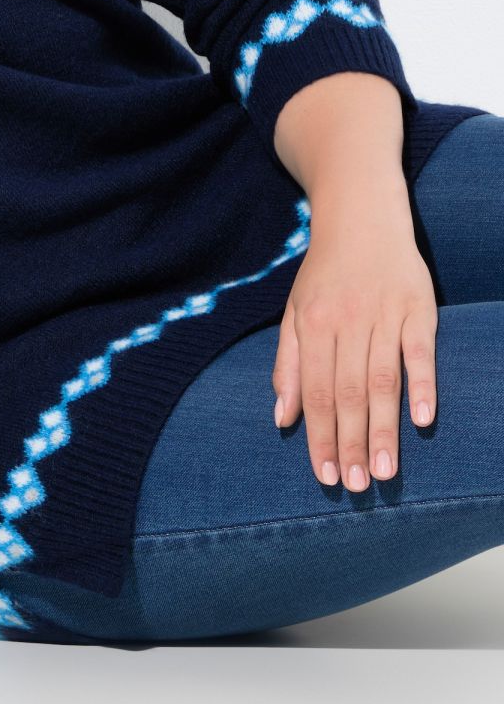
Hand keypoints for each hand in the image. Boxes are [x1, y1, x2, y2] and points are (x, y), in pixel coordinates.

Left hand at [270, 212, 437, 489]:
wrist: (361, 217)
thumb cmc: (324, 273)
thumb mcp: (294, 312)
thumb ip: (287, 365)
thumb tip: (281, 418)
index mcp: (313, 324)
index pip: (315, 391)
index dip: (319, 435)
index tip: (326, 475)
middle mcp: (347, 321)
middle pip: (348, 392)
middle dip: (352, 442)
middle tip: (357, 485)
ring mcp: (385, 314)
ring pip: (383, 379)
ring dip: (385, 428)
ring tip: (386, 471)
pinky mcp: (419, 307)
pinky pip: (420, 351)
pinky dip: (423, 384)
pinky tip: (423, 419)